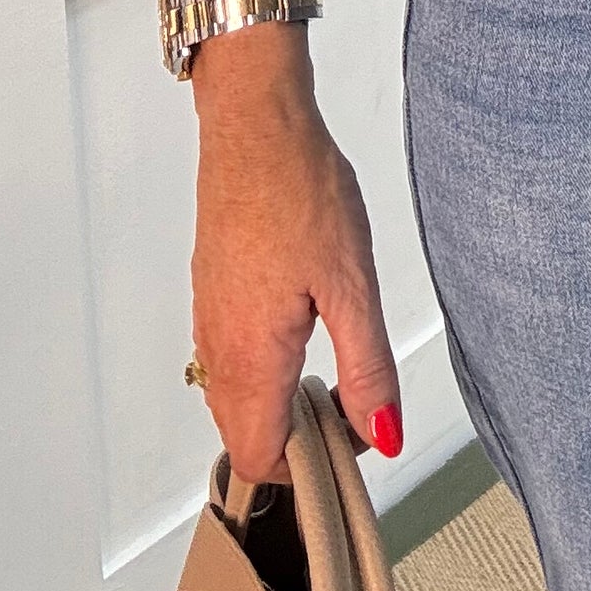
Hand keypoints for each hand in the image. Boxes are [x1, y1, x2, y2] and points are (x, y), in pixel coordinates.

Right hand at [187, 28, 402, 485]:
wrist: (255, 124)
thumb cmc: (298, 187)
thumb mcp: (354, 282)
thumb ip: (368, 367)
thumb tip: (381, 433)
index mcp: (252, 356)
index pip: (260, 457)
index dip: (308, 466)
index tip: (351, 435)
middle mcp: (219, 347)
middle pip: (244, 435)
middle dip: (297, 437)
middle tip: (351, 397)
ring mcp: (209, 319)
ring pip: (235, 397)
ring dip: (280, 399)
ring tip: (333, 356)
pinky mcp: (211, 292)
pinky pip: (229, 357)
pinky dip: (265, 365)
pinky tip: (303, 321)